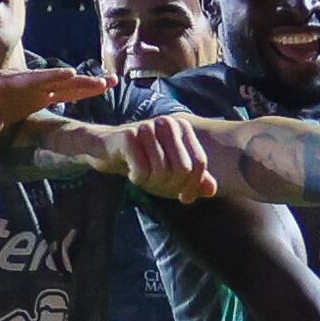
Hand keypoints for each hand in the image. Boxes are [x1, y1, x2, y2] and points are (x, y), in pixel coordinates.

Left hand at [0, 63, 107, 147]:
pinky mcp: (36, 98)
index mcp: (7, 82)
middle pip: (55, 80)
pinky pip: (61, 94)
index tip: (70, 74)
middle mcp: (24, 83)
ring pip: (63, 86)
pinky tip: (97, 90)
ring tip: (110, 82)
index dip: (51, 77)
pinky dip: (78, 92)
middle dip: (78, 81)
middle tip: (102, 81)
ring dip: (85, 85)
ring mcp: (32, 90)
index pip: (32, 79)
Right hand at [94, 111, 219, 202]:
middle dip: (171, 186)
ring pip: (163, 171)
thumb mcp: (172, 172)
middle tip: (158, 186)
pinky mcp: (129, 136)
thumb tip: (212, 190)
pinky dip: (137, 179)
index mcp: (183, 127)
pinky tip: (132, 174)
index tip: (184, 198)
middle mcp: (168, 122)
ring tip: (143, 177)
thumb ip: (194, 180)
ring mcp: (148, 127)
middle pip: (183, 169)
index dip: (194, 186)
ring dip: (152, 183)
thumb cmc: (145, 160)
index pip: (199, 163)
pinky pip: (142, 171)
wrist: (107, 149)